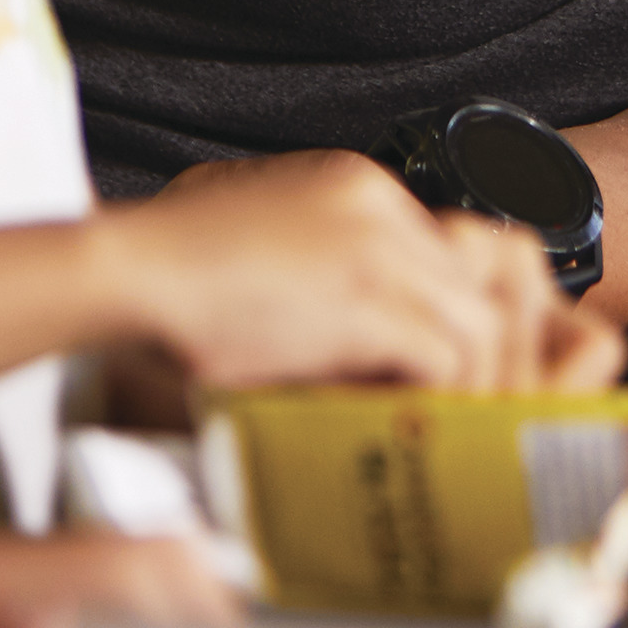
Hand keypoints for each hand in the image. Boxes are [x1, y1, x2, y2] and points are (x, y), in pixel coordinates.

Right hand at [109, 151, 627, 395]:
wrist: (121, 274)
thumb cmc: (171, 289)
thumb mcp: (268, 269)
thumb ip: (327, 294)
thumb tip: (374, 364)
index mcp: (357, 188)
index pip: (460, 247)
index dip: (471, 316)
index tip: (462, 377)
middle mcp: (382, 205)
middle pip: (497, 272)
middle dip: (505, 348)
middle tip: (487, 412)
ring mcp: (379, 246)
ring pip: (486, 323)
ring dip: (480, 389)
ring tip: (458, 440)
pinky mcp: (366, 296)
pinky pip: (451, 358)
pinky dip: (446, 405)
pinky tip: (418, 437)